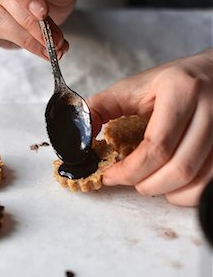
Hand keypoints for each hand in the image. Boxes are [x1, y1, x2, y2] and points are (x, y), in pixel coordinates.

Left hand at [88, 49, 212, 205]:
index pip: (156, 147)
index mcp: (181, 92)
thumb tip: (78, 136)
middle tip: (129, 180)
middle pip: (179, 170)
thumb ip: (101, 108)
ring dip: (166, 192)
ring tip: (149, 180)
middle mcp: (210, 111)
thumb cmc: (171, 82)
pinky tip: (172, 183)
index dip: (128, 170)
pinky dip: (186, 194)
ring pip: (197, 182)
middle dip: (145, 185)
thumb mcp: (134, 86)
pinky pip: (209, 185)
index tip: (110, 175)